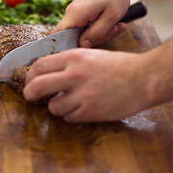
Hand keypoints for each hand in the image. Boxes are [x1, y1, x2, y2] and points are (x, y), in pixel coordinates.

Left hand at [23, 48, 153, 122]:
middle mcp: (74, 75)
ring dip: (56, 106)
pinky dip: (71, 114)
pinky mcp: (90, 111)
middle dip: (28, 93)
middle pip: (37, 86)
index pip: (39, 66)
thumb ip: (67, 63)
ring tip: (67, 101)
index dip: (29, 75)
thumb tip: (45, 72)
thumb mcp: (89, 55)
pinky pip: (69, 117)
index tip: (29, 81)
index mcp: (73, 57)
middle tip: (30, 96)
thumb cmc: (117, 65)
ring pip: (53, 107)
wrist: (143, 78)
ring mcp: (82, 95)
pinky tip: (81, 107)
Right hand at [52, 0, 130, 47]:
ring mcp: (75, 12)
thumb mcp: (111, 17)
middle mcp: (71, 13)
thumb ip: (96, 34)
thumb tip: (83, 45)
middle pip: (74, 37)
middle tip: (114, 30)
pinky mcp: (81, 11)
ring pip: (83, 32)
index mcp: (74, 15)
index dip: (65, 47)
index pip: (58, 36)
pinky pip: (87, 25)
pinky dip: (99, 26)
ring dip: (100, 32)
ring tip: (117, 24)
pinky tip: (112, 21)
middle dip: (95, 38)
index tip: (84, 49)